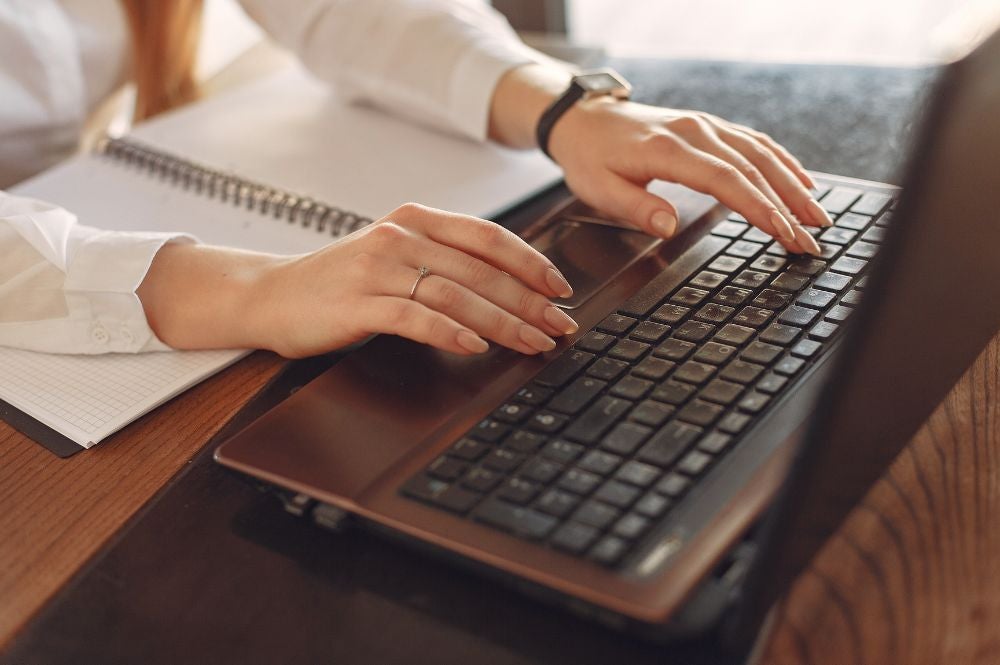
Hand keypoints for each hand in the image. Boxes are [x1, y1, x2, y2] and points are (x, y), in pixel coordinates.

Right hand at [248, 203, 577, 357]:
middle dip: (529, 301)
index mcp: (414, 220)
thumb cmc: (340, 282)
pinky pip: (414, 317)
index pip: (487, 236)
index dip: (531, 262)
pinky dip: (450, 332)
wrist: (270, 295)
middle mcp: (399, 236)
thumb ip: (442, 261)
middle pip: (480, 269)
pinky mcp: (359, 302)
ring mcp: (378, 268)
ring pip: (456, 293)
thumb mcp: (394, 256)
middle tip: (560, 326)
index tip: (561, 289)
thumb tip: (508, 287)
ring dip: (502, 321)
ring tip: (533, 342)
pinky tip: (475, 347)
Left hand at [548, 98, 829, 254]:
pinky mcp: (710, 127)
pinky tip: (802, 182)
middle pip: (753, 169)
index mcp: (669, 150)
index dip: (758, 208)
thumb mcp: (598, 189)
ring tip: (818, 217)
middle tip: (811, 239)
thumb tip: (668, 225)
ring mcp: (706, 126)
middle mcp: (695, 132)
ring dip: (793, 186)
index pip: (726, 180)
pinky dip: (783, 162)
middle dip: (787, 206)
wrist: (585, 119)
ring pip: (761, 154)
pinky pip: (754, 142)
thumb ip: (635, 207)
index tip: (783, 233)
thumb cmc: (590, 157)